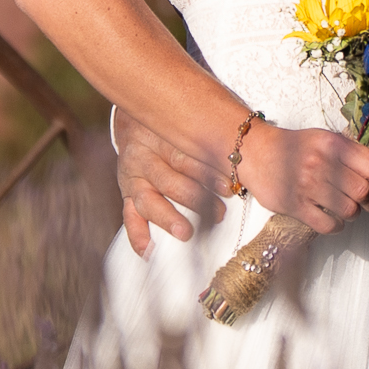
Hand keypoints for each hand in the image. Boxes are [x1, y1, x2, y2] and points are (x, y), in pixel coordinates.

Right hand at [115, 112, 225, 256]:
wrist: (137, 118)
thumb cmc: (174, 126)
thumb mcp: (189, 123)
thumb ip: (210, 138)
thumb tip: (242, 159)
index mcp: (163, 136)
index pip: (186, 155)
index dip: (208, 172)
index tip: (229, 186)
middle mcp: (145, 157)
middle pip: (169, 180)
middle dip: (195, 199)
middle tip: (218, 213)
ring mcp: (133, 176)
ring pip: (148, 199)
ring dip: (168, 217)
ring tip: (185, 232)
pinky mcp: (126, 193)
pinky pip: (129, 216)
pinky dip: (137, 235)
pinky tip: (148, 250)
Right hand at [242, 122, 368, 234]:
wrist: (256, 153)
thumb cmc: (295, 147)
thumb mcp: (325, 139)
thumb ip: (350, 152)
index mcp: (334, 144)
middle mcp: (322, 163)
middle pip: (365, 192)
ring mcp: (308, 186)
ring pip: (350, 210)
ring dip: (355, 214)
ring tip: (349, 209)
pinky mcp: (295, 206)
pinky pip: (328, 225)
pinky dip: (337, 226)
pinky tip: (335, 220)